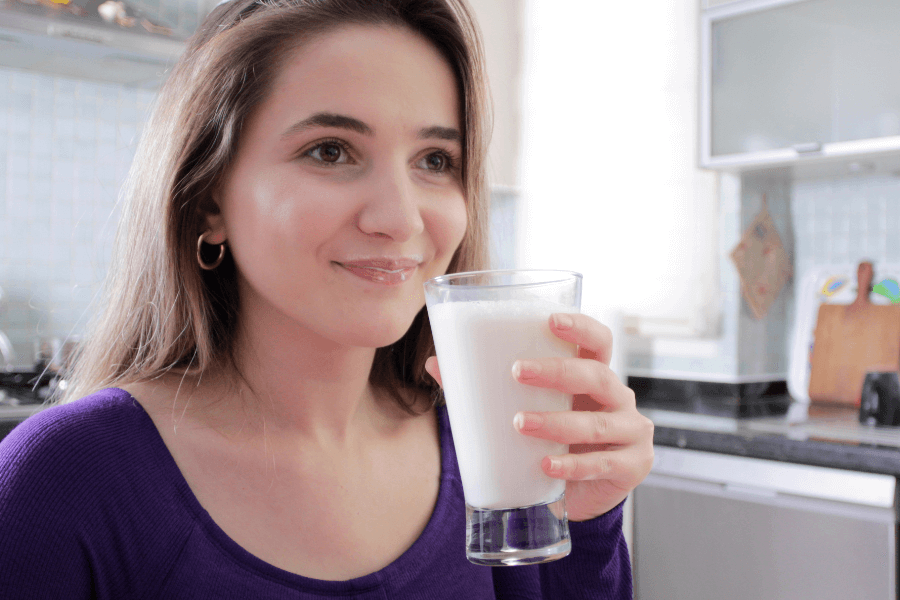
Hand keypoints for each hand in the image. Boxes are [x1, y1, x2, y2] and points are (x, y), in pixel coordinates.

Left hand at [425, 313, 653, 520]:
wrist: (579, 497)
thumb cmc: (552, 440)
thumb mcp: (527, 409)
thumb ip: (485, 388)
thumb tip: (435, 363)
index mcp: (595, 376)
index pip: (599, 341)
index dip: (581, 327)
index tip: (551, 320)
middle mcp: (618, 398)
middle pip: (597, 375)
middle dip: (557, 372)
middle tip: (517, 371)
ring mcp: (631, 432)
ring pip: (597, 423)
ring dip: (556, 422)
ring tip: (520, 423)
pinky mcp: (631, 466)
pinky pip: (602, 463)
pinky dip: (572, 465)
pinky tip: (547, 464)